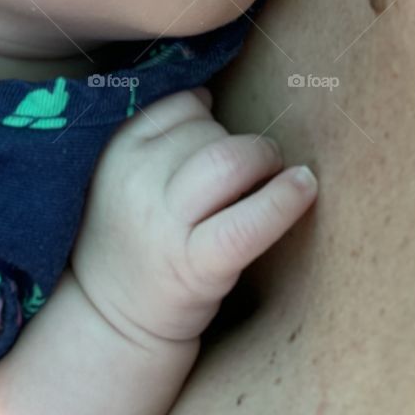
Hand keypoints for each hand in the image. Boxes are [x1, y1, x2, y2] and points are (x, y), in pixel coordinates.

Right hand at [71, 88, 316, 344]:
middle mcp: (135, 180)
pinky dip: (283, 201)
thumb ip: (159, 133)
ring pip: (228, 161)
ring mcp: (163, 223)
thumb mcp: (125, 174)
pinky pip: (247, 223)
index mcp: (117, 150)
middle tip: (250, 169)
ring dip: (263, 160)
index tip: (216, 143)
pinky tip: (303, 188)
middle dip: (239, 146)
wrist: (112, 318)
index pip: (181, 105)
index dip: (209, 120)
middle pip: (210, 132)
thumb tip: (209, 96)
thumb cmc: (133, 235)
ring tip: (275, 175)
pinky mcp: (195, 265)